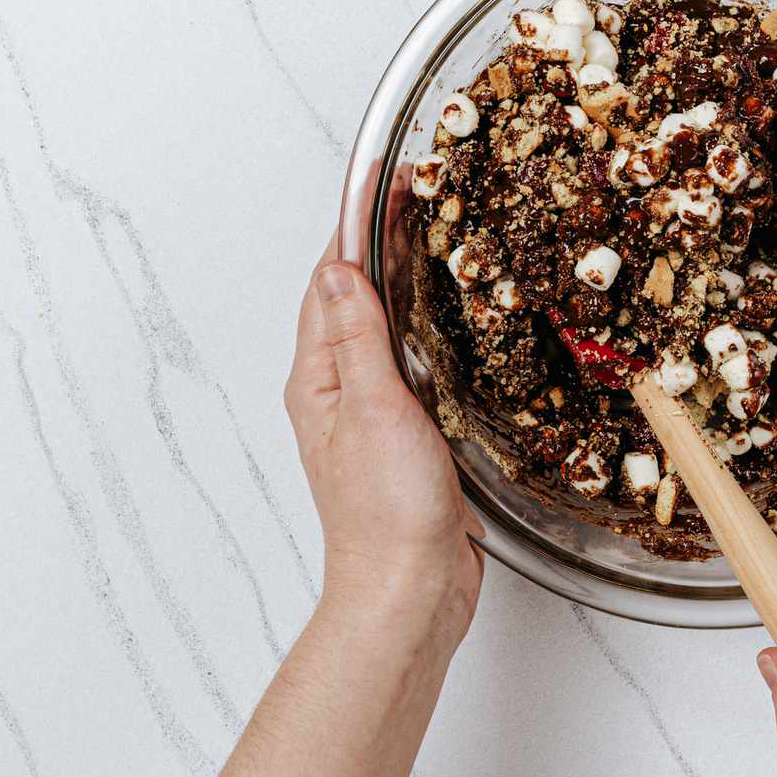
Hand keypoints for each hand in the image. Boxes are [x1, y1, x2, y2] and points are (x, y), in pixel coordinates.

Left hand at [284, 236, 483, 638]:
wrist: (410, 590)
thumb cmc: (387, 513)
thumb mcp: (373, 409)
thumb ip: (358, 338)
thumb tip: (338, 271)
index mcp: (319, 379)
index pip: (331, 283)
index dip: (359, 228)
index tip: (391, 186)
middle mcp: (338, 393)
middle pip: (356, 301)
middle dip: (385, 248)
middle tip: (427, 204)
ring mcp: (372, 417)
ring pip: (386, 334)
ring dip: (408, 288)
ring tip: (445, 249)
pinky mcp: (406, 440)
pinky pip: (413, 369)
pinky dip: (429, 335)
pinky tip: (457, 330)